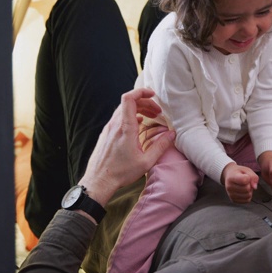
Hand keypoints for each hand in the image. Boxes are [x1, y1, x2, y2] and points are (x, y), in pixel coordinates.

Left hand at [79, 88, 174, 206]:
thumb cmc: (120, 173)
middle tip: (158, 111)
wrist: (99, 181)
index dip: (141, 92)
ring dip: (138, 109)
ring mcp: (109, 129)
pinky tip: (139, 125)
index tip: (153, 94)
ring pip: (123, 110)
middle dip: (145, 102)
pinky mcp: (106, 134)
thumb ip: (161, 146)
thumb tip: (172, 134)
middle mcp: (115, 125)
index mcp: (125, 128)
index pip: (129, 98)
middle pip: (129, 102)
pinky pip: (119, 118)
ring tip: (151, 117)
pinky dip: (131, 116)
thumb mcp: (146, 161)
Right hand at [221, 163, 258, 202]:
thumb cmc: (239, 173)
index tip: (246, 175)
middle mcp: (229, 187)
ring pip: (248, 195)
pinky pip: (247, 200)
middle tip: (246, 182)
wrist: (229, 177)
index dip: (249, 178)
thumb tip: (255, 187)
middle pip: (247, 189)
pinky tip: (244, 191)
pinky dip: (248, 196)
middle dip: (250, 185)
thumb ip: (253, 177)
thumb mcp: (247, 170)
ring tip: (245, 186)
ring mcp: (231, 195)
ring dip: (250, 191)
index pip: (244, 180)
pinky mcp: (233, 200)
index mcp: (231, 177)